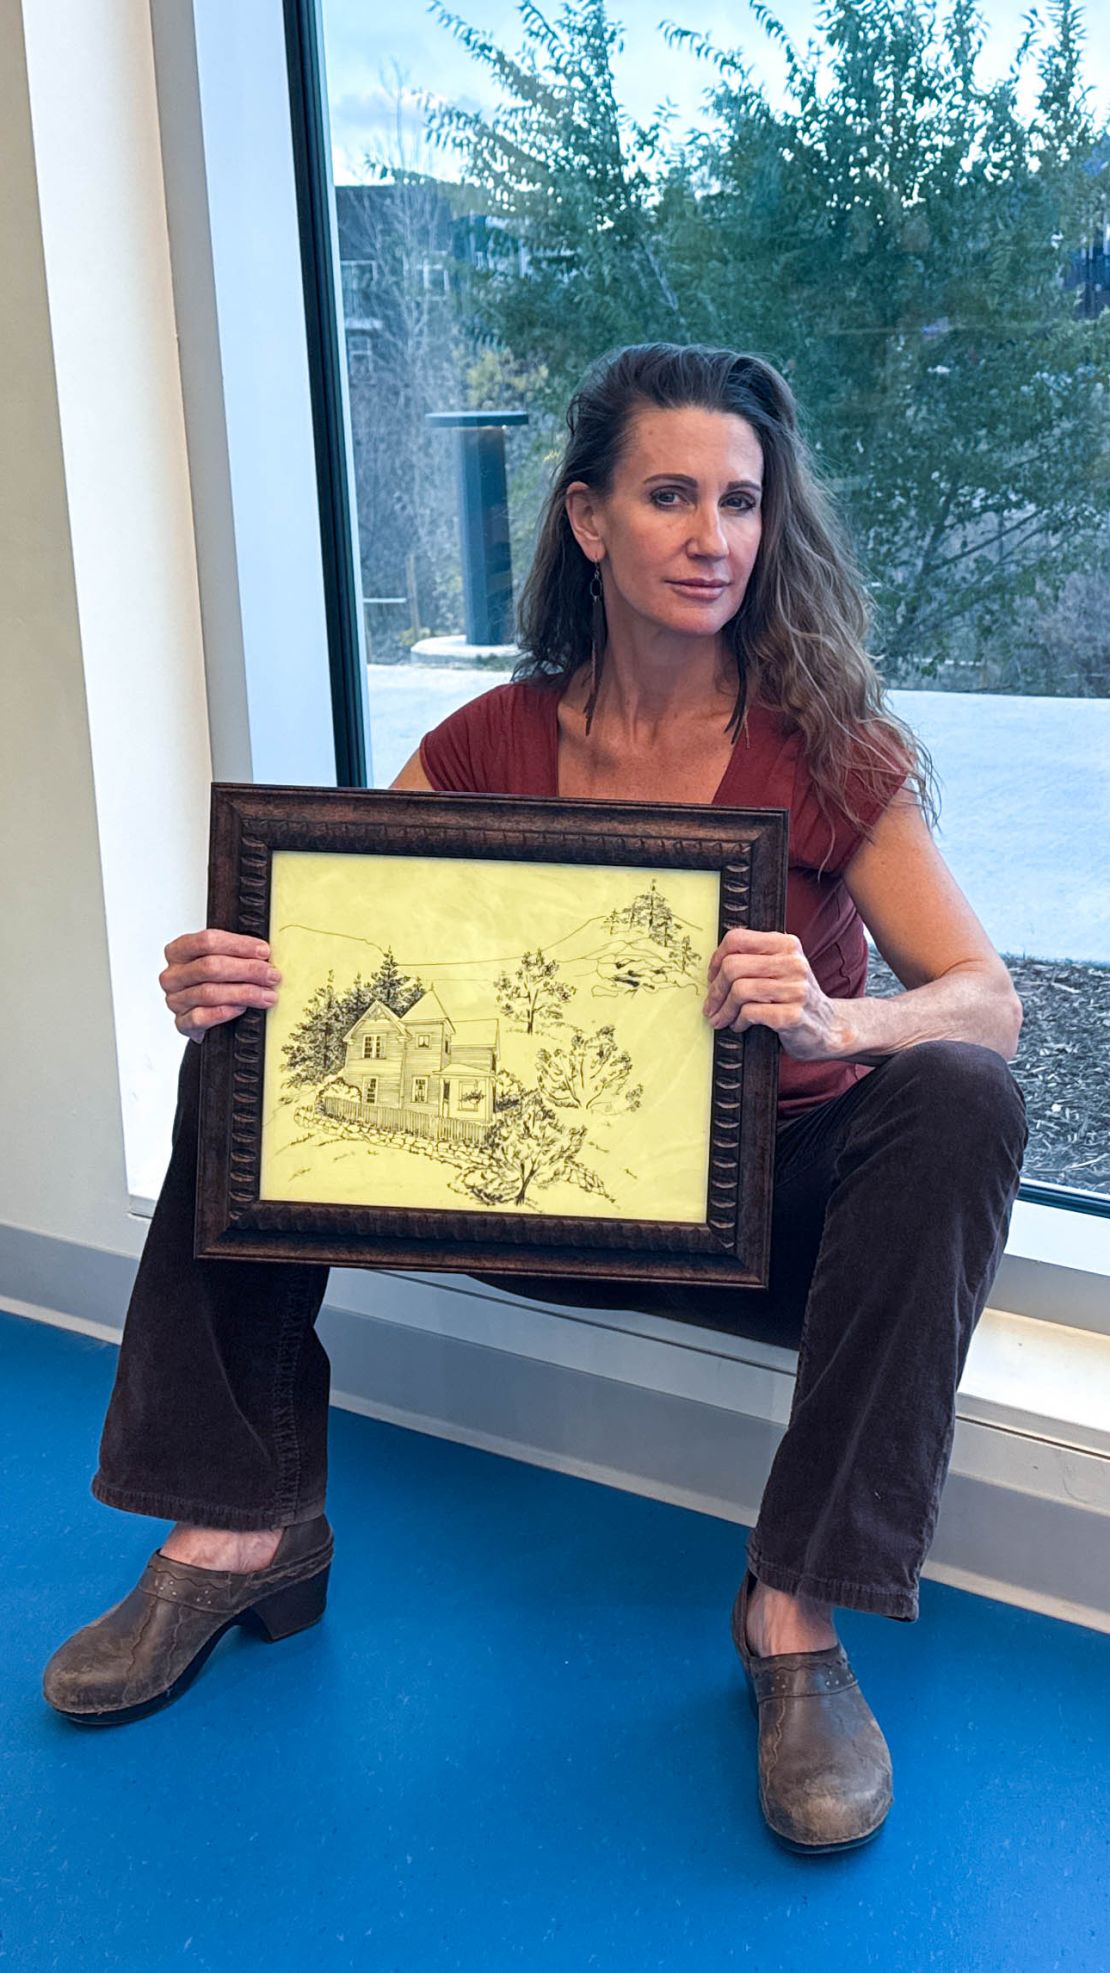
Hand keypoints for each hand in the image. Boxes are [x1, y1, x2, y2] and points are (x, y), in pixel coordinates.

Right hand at [159, 929, 281, 1043]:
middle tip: (271, 975)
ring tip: (267, 995)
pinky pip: (202, 1017)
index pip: (207, 941)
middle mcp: (173, 975)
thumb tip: (266, 952)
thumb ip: (236, 953)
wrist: (204, 1015)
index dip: (239, 945)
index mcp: (179, 951)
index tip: (264, 951)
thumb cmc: (214, 982)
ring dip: (244, 993)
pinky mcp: (181, 1022)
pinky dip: (225, 1012)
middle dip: (247, 970)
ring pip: (209, 992)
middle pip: (210, 966)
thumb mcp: (221, 960)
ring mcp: (175, 1000)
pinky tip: (242, 1009)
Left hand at [703, 929, 846, 1060]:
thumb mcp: (781, 968)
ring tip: (720, 1019)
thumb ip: (754, 959)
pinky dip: (738, 1021)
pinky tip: (739, 1025)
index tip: (711, 978)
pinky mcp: (792, 1015)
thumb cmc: (795, 998)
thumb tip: (713, 966)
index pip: (737, 939)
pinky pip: (750, 1012)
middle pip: (733, 966)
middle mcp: (793, 963)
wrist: (829, 1027)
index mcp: (786, 944)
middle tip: (711, 1005)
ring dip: (723, 1009)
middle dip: (715, 990)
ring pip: (739, 990)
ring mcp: (795, 989)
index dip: (716, 960)